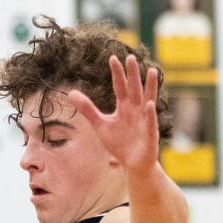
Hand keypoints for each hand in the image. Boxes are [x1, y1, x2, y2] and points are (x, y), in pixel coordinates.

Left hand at [66, 54, 159, 173]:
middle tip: (131, 57)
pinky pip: (150, 122)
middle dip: (133, 74)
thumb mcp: (100, 125)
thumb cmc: (119, 143)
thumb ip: (87, 109)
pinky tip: (149, 104)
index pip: (120, 86)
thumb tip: (70, 93)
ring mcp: (144, 120)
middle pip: (134, 88)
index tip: (113, 58)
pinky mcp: (150, 133)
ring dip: (150, 87)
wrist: (133, 164)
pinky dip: (150, 114)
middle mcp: (136, 109)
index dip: (117, 73)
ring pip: (148, 99)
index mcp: (124, 106)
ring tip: (152, 71)